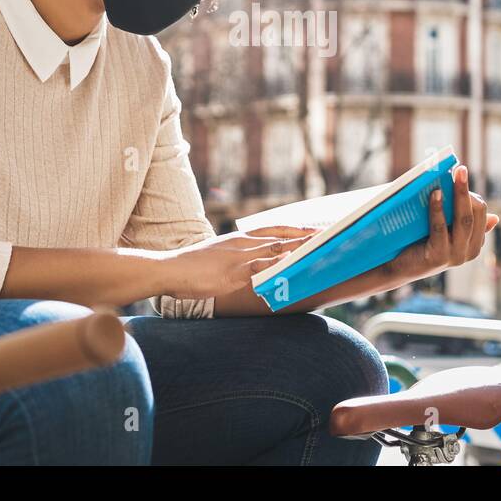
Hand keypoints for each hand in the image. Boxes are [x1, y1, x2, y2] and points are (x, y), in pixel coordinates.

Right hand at [161, 227, 313, 298]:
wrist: (170, 269)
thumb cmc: (192, 267)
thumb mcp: (219, 258)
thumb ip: (239, 260)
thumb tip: (255, 265)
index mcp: (240, 239)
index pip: (275, 229)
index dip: (297, 229)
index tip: (317, 229)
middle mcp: (243, 243)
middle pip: (282, 234)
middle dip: (307, 234)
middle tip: (331, 232)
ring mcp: (239, 256)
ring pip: (276, 247)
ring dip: (300, 245)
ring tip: (321, 243)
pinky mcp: (233, 271)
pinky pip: (259, 265)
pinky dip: (276, 261)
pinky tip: (291, 259)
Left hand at [385, 165, 498, 284]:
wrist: (398, 266)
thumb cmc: (421, 242)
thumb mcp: (447, 231)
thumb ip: (464, 223)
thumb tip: (495, 218)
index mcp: (474, 243)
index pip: (481, 212)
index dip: (471, 193)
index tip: (460, 173)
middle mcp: (469, 252)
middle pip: (474, 214)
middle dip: (466, 190)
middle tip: (460, 169)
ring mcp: (455, 256)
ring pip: (463, 220)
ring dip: (458, 196)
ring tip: (450, 178)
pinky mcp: (439, 258)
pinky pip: (440, 228)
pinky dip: (438, 209)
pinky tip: (435, 194)